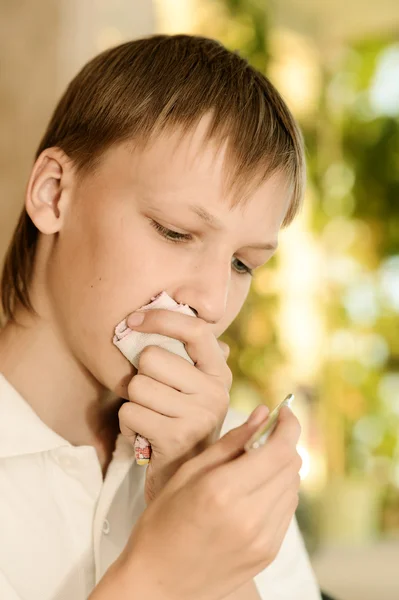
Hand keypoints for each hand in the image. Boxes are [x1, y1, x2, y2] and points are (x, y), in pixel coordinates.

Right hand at [105, 405, 301, 599]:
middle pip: (291, 466)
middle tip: (265, 436)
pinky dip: (278, 492)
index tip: (285, 412)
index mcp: (224, 490)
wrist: (158, 582)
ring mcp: (262, 538)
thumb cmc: (163, 523)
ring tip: (254, 466)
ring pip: (293, 487)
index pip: (279, 449)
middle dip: (283, 444)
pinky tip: (254, 491)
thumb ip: (231, 441)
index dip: (289, 425)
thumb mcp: (189, 473)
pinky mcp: (268, 553)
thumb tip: (263, 414)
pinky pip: (287, 510)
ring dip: (281, 468)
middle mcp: (250, 516)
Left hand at [118, 308, 232, 504]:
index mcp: (220, 373)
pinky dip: (127, 425)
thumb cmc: (181, 423)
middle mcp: (216, 392)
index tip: (134, 320)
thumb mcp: (191, 389)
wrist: (185, 479)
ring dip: (133, 404)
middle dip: (140, 377)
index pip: (194, 330)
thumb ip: (183, 355)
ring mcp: (199, 416)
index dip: (161, 319)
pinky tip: (143, 436)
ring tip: (150, 418)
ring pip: (137, 387)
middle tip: (152, 397)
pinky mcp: (176, 438)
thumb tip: (151, 316)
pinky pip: (129, 413)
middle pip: (151, 358)